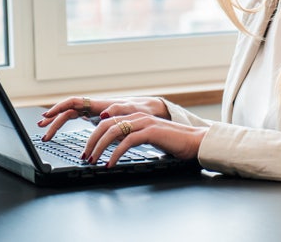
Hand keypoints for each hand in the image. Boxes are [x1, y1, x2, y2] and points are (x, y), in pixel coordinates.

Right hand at [37, 96, 169, 141]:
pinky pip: (77, 120)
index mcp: (100, 104)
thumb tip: (104, 113)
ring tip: (46, 134)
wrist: (150, 111)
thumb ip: (119, 111)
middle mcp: (94, 106)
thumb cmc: (142, 110)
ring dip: (57, 123)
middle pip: (68, 110)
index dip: (59, 108)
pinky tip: (59, 130)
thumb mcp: (133, 110)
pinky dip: (67, 125)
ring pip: (70, 116)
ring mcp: (94, 112)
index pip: (74, 102)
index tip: (47, 115)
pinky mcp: (97, 118)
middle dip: (54, 119)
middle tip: (42, 130)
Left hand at [83, 112, 206, 166]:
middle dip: (91, 141)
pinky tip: (110, 164)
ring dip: (99, 147)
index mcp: (136, 117)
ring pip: (113, 131)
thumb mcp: (148, 137)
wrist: (195, 141)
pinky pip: (126, 142)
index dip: (94, 134)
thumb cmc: (174, 142)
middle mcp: (138, 116)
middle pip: (105, 124)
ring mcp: (144, 123)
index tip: (88, 149)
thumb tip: (116, 145)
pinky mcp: (150, 132)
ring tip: (93, 160)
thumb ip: (133, 137)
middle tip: (85, 156)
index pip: (107, 121)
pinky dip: (115, 154)